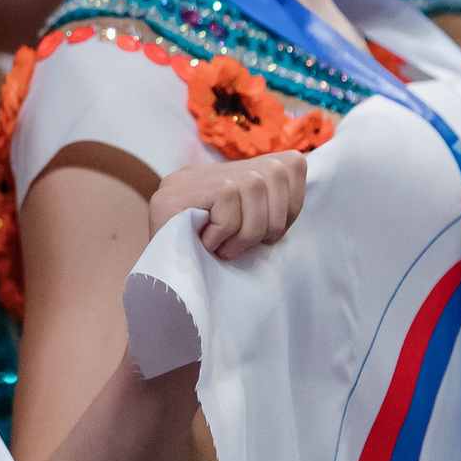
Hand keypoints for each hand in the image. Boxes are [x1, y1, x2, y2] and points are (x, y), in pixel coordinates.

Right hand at [150, 150, 307, 258]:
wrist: (162, 296)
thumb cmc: (210, 271)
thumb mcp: (247, 236)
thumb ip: (268, 211)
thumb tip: (297, 189)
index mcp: (227, 176)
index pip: (289, 164)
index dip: (293, 203)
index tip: (271, 234)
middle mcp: (205, 171)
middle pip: (275, 171)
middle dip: (273, 219)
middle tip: (248, 246)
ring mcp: (187, 179)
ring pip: (254, 183)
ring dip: (248, 229)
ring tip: (226, 249)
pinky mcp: (176, 192)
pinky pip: (227, 198)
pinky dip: (226, 229)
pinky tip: (209, 245)